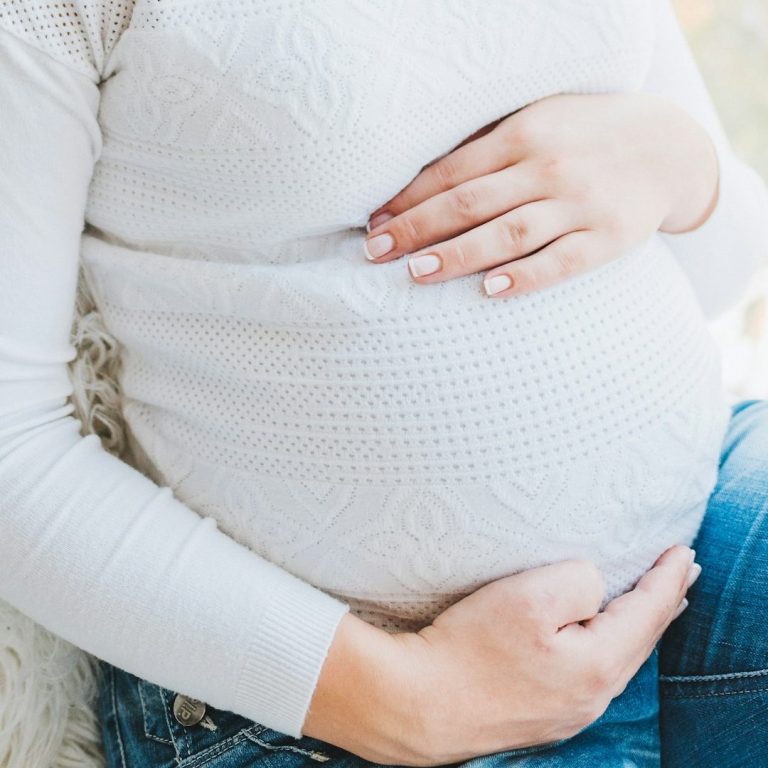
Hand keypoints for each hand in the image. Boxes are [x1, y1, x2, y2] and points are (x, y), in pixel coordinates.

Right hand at [303, 545, 699, 765]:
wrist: (417, 704)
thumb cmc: (469, 647)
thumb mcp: (529, 597)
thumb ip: (578, 582)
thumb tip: (593, 587)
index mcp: (597, 666)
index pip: (648, 613)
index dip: (668, 578)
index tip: (683, 551)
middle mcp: (590, 696)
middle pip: (640, 640)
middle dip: (663, 602)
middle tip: (681, 572)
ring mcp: (566, 711)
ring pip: (617, 658)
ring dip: (637, 625)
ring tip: (652, 603)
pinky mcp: (541, 713)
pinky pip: (592, 672)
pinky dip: (608, 644)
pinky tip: (600, 638)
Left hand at [362, 93, 718, 296]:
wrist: (668, 146)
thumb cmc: (583, 136)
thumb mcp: (538, 122)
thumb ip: (489, 149)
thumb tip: (422, 185)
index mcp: (523, 135)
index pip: (452, 172)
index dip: (408, 199)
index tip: (373, 224)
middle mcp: (547, 167)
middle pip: (469, 203)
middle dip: (416, 228)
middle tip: (376, 253)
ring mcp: (578, 203)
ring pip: (508, 233)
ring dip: (458, 254)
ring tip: (416, 272)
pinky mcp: (606, 237)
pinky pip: (561, 261)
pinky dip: (525, 277)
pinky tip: (490, 290)